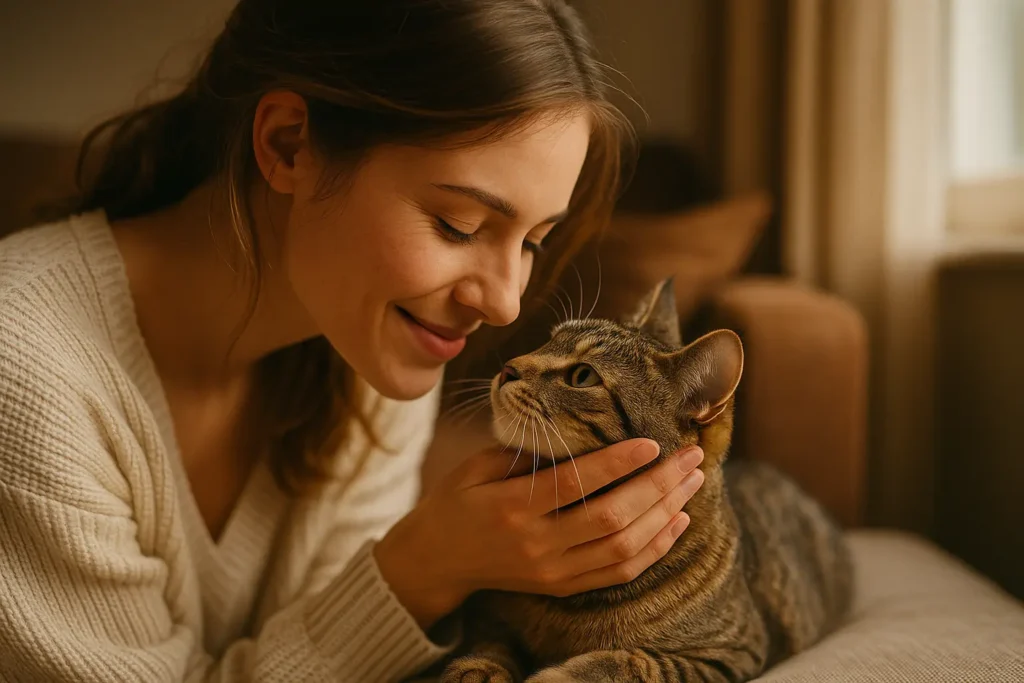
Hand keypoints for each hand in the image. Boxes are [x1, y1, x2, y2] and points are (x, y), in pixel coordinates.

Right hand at [374, 438, 703, 628]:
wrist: (435, 562)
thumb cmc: (455, 502)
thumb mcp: (475, 467)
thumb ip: (522, 452)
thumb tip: (575, 428)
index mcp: (511, 507)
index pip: (575, 484)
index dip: (618, 463)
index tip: (652, 441)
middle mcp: (537, 544)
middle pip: (612, 518)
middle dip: (659, 485)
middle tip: (691, 457)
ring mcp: (553, 571)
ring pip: (624, 547)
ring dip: (665, 514)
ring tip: (692, 483)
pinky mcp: (563, 586)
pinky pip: (620, 572)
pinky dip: (654, 547)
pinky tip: (676, 521)